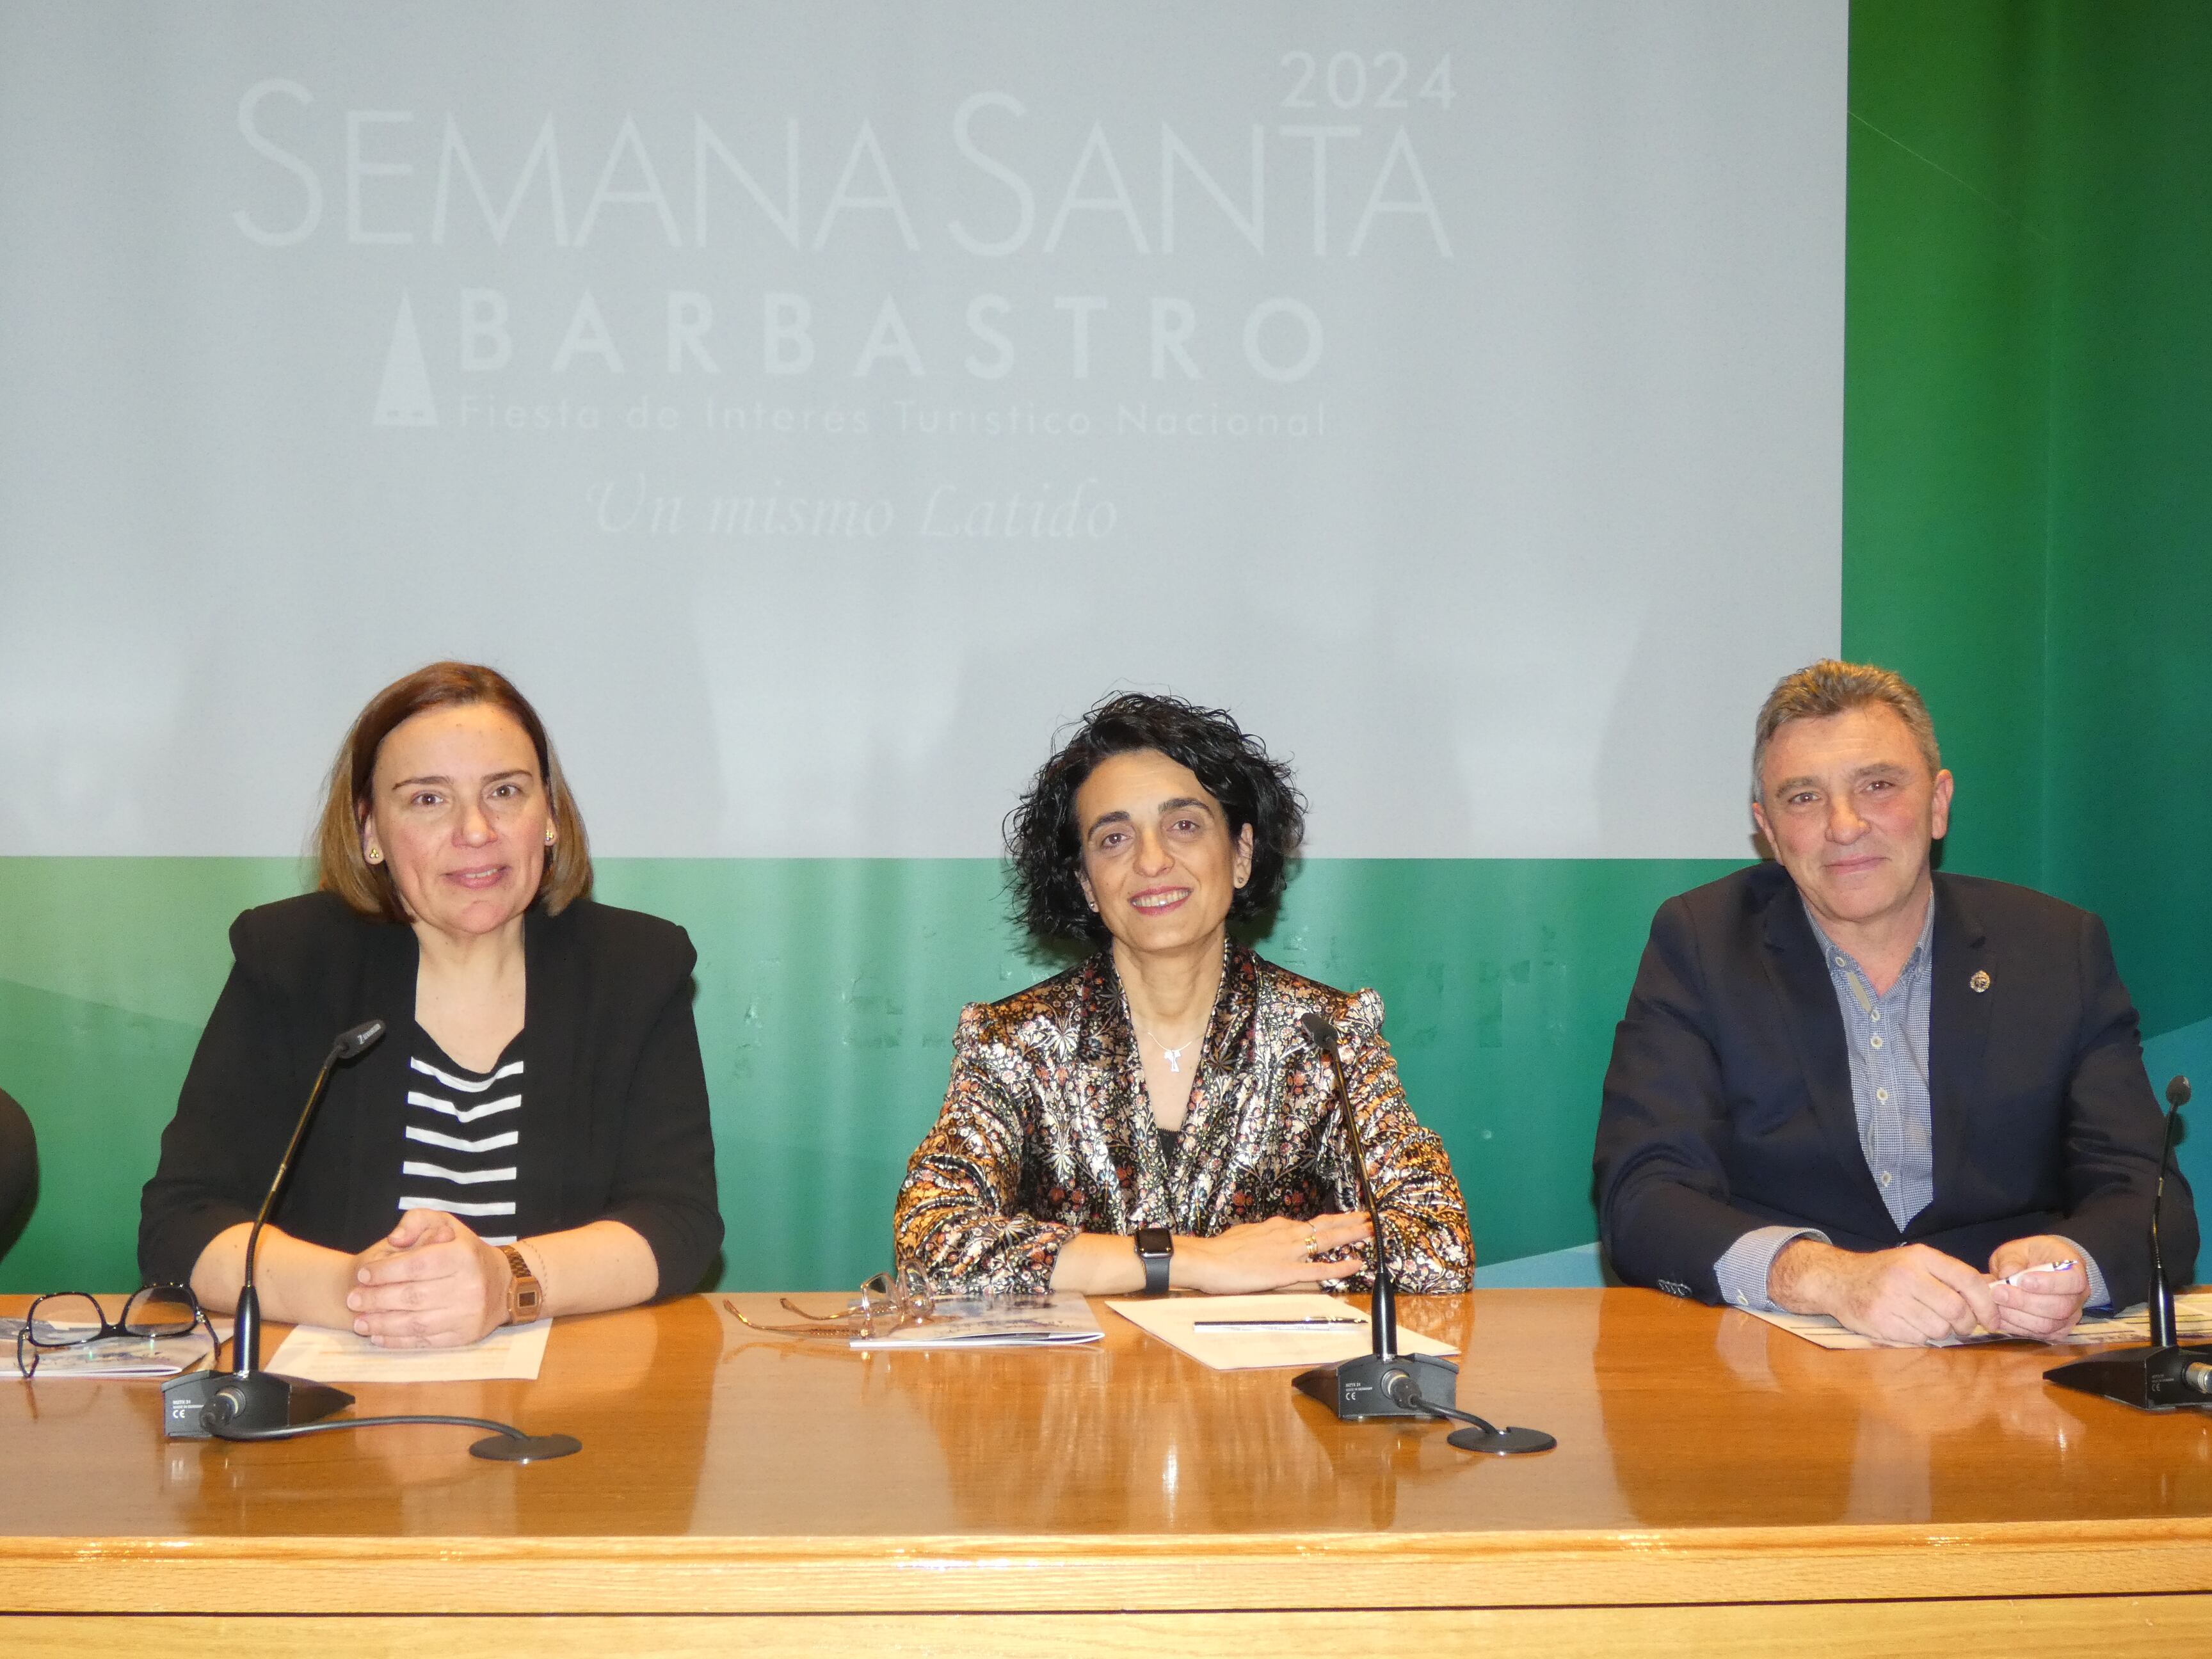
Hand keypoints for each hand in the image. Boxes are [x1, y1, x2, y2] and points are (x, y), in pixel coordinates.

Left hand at [346, 1209, 509, 1347]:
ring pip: (416, 1323)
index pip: (417, 1264)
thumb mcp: (446, 1225)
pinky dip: (398, 1341)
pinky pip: (425, 1341)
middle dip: (377, 1299)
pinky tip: (378, 1336)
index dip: (386, 1271)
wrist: (504, 1285)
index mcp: (463, 1256)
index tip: (363, 1274)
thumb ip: (416, 1222)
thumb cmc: (465, 1252)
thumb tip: (395, 1239)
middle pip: (412, 1296)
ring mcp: (467, 1315)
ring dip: (382, 1324)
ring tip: (359, 1322)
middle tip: (352, 1299)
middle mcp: (468, 1286)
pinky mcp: (464, 1336)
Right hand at [1179, 1212, 1372, 1294]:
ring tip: (1372, 1232)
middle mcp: (1287, 1234)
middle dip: (1351, 1222)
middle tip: (1371, 1217)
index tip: (1347, 1218)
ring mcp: (1289, 1252)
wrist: (1206, 1259)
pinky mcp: (1286, 1271)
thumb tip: (1267, 1238)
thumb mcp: (1244, 1236)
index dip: (1332, 1221)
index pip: (1311, 1223)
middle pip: (1326, 1225)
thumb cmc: (1220, 1251)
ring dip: (1352, 1235)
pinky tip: (1356, 1264)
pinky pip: (1320, 1269)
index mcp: (1277, 1227)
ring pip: (1328, 1240)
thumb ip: (1261, 1238)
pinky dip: (1341, 1266)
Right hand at [1769, 1238, 1998, 1345]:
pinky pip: (1918, 1339)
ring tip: (1927, 1321)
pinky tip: (1907, 1325)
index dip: (1987, 1304)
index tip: (1992, 1319)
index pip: (1969, 1281)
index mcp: (1921, 1257)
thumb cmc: (1885, 1273)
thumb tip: (1991, 1301)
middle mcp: (1907, 1275)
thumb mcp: (1915, 1262)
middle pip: (1957, 1310)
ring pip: (1939, 1329)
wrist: (1838, 1280)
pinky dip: (1920, 1337)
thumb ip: (1949, 1276)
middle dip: (1966, 1324)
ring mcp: (1892, 1299)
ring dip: (1941, 1331)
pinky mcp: (1881, 1321)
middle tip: (1961, 1326)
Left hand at [1987, 1235, 2091, 1339]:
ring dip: (2018, 1316)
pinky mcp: (2056, 1331)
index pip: (2074, 1281)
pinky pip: (2038, 1335)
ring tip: (1996, 1302)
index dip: (2050, 1283)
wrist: (2033, 1269)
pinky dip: (2016, 1327)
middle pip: (2059, 1307)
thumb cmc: (2028, 1256)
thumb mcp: (2017, 1249)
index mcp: (2075, 1270)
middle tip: (1998, 1293)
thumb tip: (2007, 1274)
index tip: (2023, 1281)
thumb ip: (2012, 1259)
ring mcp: (2069, 1317)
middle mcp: (2078, 1296)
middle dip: (2025, 1302)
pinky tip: (1999, 1315)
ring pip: (2048, 1325)